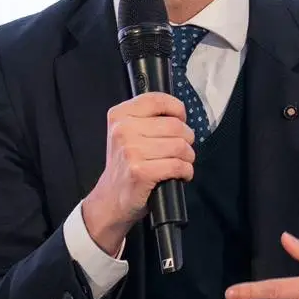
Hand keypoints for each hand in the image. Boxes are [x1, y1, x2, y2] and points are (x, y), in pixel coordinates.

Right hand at [82, 93, 194, 255]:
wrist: (110, 199)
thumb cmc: (125, 165)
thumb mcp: (127, 133)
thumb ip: (148, 118)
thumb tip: (180, 114)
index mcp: (119, 115)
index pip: (158, 99)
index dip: (177, 109)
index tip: (180, 120)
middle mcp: (123, 130)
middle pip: (175, 125)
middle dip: (187, 138)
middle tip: (182, 149)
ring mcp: (131, 151)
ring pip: (180, 146)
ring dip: (188, 157)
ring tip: (181, 162)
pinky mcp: (141, 172)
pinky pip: (178, 165)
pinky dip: (186, 171)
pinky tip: (181, 174)